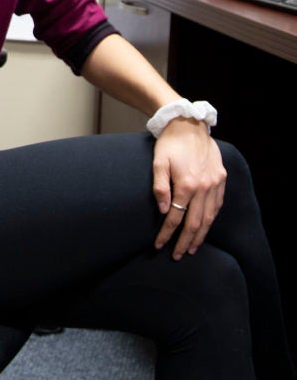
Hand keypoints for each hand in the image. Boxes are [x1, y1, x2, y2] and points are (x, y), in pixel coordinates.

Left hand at [152, 118, 226, 260]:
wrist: (189, 124)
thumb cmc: (170, 143)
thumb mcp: (159, 162)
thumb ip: (160, 187)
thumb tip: (162, 211)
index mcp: (187, 184)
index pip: (175, 217)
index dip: (167, 233)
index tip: (159, 245)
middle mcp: (204, 187)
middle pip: (195, 223)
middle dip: (184, 241)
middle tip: (177, 255)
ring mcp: (215, 184)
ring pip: (209, 217)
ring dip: (200, 235)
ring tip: (191, 248)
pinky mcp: (221, 179)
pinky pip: (218, 205)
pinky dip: (212, 219)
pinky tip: (205, 227)